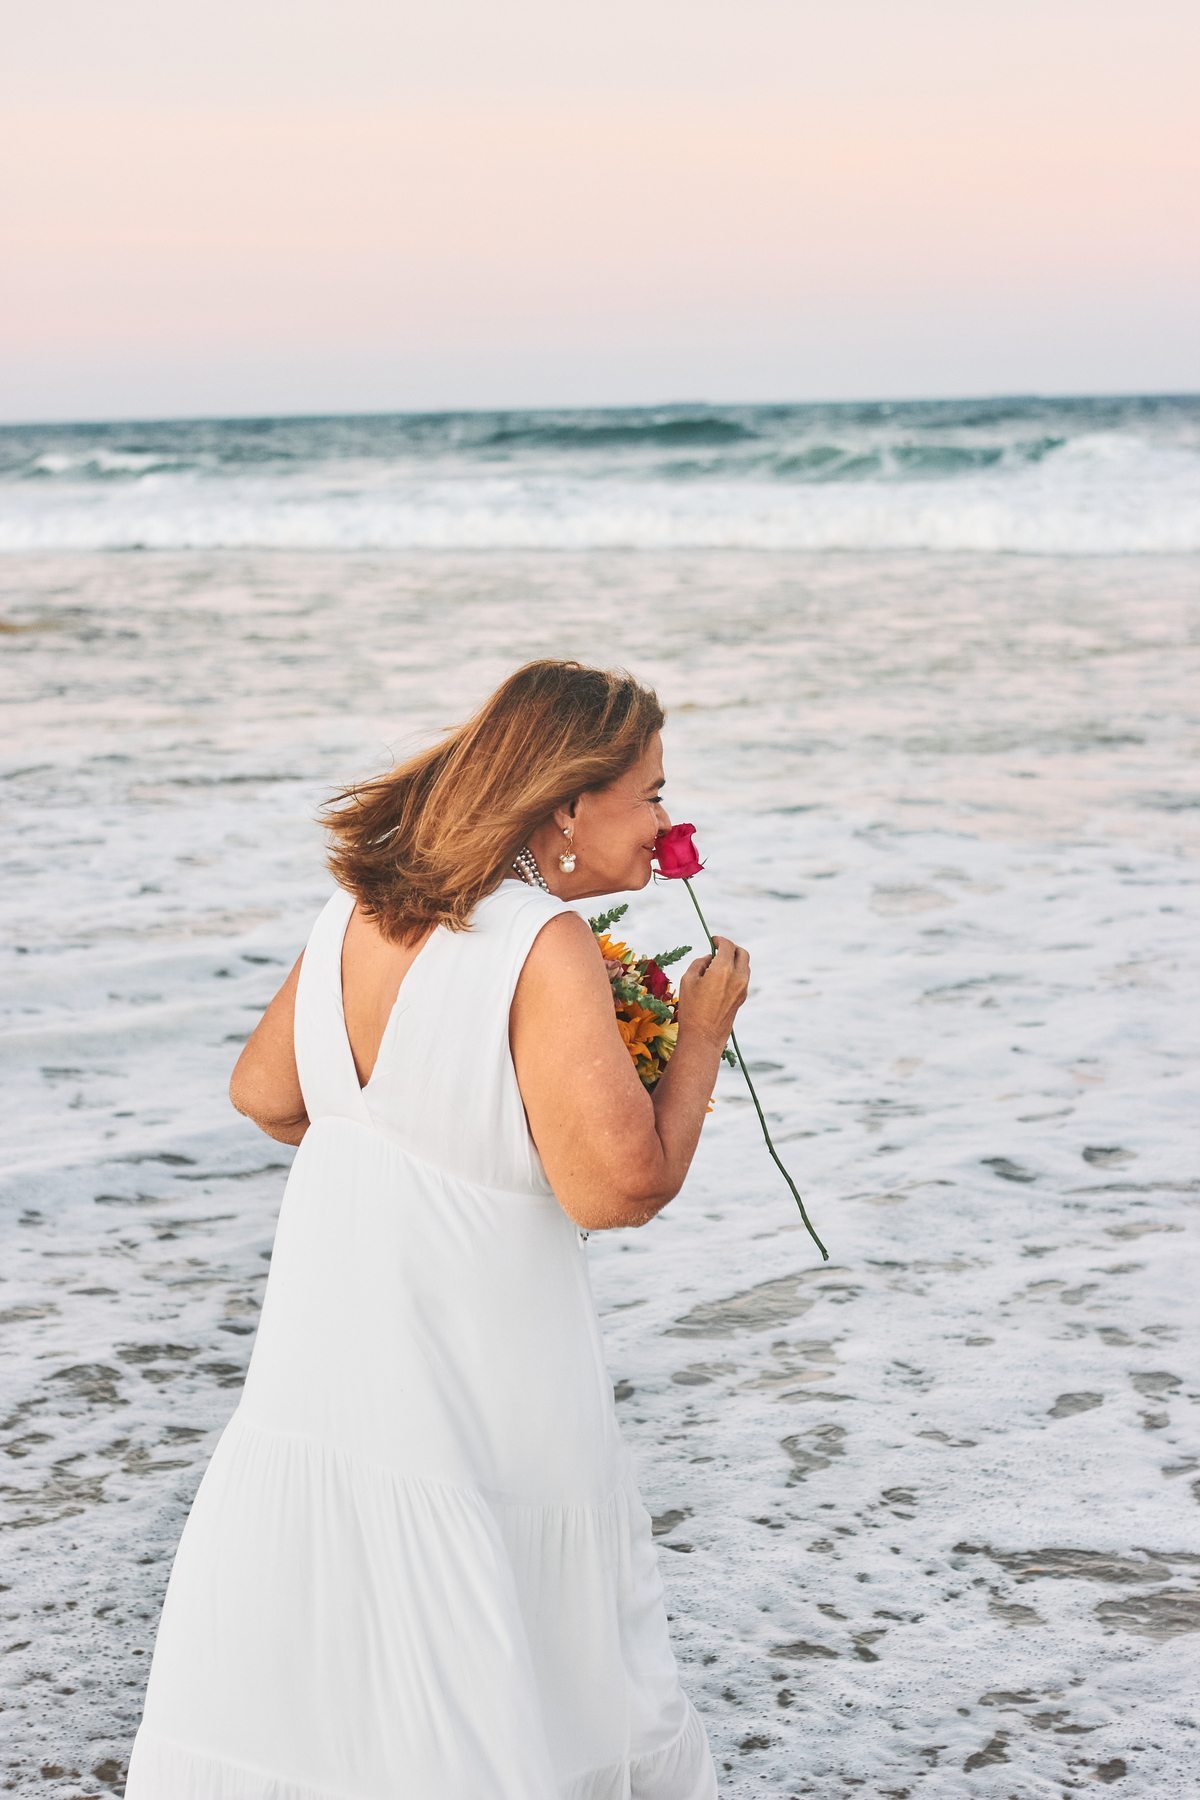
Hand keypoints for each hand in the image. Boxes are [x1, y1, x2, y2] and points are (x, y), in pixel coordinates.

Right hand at [675, 935, 749, 1050]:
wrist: (703, 1036)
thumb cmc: (691, 1008)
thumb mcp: (688, 980)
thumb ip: (699, 963)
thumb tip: (709, 959)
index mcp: (723, 969)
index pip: (728, 945)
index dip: (720, 940)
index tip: (713, 940)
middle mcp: (738, 977)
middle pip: (742, 953)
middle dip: (731, 948)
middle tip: (719, 949)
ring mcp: (743, 988)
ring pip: (744, 966)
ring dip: (734, 960)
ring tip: (717, 965)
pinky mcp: (742, 998)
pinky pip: (742, 978)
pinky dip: (735, 972)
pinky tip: (720, 978)